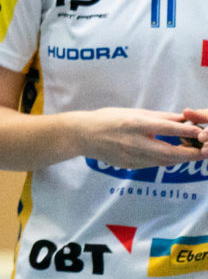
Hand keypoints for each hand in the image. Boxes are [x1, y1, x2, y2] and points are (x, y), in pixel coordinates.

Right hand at [77, 107, 207, 167]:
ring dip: (180, 159)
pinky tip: (173, 156)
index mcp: (134, 124)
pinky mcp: (130, 166)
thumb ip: (159, 117)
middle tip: (204, 151)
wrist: (83, 136)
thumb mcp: (133, 112)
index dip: (186, 131)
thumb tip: (183, 118)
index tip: (201, 132)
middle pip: (169, 152)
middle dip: (190, 154)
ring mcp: (131, 157)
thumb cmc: (108, 119)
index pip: (166, 128)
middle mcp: (134, 142)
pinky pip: (153, 164)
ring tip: (193, 154)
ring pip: (163, 161)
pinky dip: (166, 161)